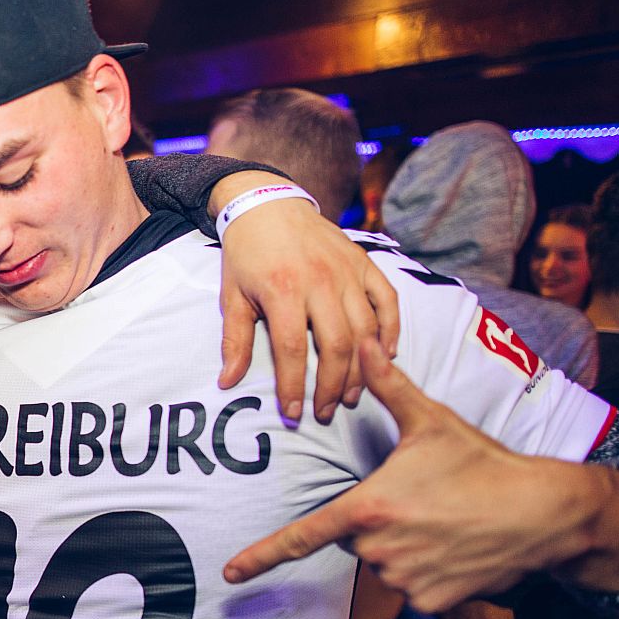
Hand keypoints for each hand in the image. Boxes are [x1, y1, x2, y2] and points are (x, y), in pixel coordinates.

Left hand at [216, 193, 398, 423]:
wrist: (268, 205)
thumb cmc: (247, 254)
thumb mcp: (232, 296)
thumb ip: (234, 341)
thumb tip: (227, 382)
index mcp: (283, 290)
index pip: (292, 350)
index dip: (294, 386)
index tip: (294, 412)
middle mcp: (321, 282)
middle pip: (336, 345)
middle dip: (333, 386)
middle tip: (327, 412)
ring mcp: (347, 272)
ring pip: (365, 330)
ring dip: (361, 368)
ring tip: (352, 396)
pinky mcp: (365, 264)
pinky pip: (388, 301)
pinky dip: (391, 330)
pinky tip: (386, 356)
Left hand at [223, 338, 602, 611]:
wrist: (544, 513)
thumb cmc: (484, 464)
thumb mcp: (432, 422)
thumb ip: (388, 386)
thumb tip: (365, 344)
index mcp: (368, 508)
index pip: (302, 537)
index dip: (261, 557)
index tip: (230, 574)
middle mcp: (380, 549)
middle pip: (354, 537)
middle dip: (374, 520)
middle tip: (419, 499)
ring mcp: (404, 579)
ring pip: (382, 562)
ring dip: (401, 545)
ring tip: (442, 520)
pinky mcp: (429, 602)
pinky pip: (411, 586)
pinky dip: (426, 570)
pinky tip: (455, 547)